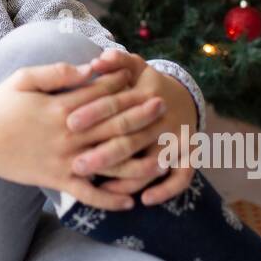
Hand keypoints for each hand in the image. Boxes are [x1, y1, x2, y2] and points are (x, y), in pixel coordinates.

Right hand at [0, 59, 167, 211]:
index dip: (122, 85)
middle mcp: (68, 135)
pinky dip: (109, 201)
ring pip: (110, 163)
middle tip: (162, 105)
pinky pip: (88, 195)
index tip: (139, 77)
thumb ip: (56, 72)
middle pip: (114, 125)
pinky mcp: (58, 180)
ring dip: (138, 160)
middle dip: (141, 115)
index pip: (101, 95)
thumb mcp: (23, 79)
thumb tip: (88, 68)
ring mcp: (66, 160)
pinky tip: (130, 203)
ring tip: (162, 157)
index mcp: (61, 108)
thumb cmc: (1, 107)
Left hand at [64, 49, 197, 205]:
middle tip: (78, 165)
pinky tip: (144, 200)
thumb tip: (97, 60)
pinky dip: (165, 190)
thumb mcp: (135, 66)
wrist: (185, 97)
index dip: (93, 112)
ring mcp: (177, 139)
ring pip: (153, 163)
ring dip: (128, 178)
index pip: (117, 104)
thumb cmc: (147, 84)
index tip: (70, 123)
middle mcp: (162, 118)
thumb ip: (116, 61)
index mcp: (145, 94)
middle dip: (104, 154)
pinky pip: (181, 178)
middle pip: (131, 139)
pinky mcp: (190, 155)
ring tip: (102, 188)